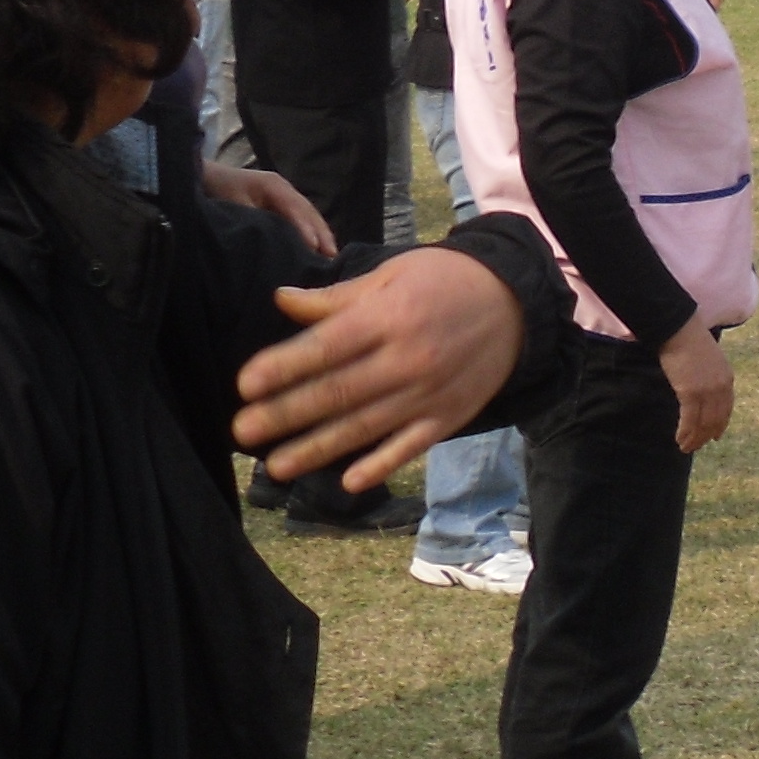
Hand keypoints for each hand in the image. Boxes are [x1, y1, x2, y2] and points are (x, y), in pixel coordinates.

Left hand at [202, 158, 334, 254]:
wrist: (206, 177)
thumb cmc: (219, 189)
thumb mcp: (234, 205)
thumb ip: (254, 221)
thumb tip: (274, 242)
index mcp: (274, 186)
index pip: (296, 209)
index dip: (306, 228)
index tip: (316, 248)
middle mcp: (285, 189)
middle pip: (309, 212)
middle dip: (322, 234)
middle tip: (333, 257)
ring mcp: (285, 195)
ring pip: (308, 215)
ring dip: (320, 234)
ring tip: (331, 256)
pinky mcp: (280, 205)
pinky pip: (301, 219)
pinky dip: (311, 233)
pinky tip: (316, 249)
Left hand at [233, 248, 523, 492]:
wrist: (516, 302)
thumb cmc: (442, 282)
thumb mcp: (391, 275)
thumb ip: (336, 298)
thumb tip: (280, 301)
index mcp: (389, 317)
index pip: (328, 346)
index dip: (285, 366)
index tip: (246, 384)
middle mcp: (407, 358)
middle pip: (339, 391)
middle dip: (287, 412)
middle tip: (243, 430)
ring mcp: (429, 392)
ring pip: (365, 426)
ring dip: (318, 448)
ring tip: (275, 466)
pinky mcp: (448, 416)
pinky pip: (410, 446)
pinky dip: (381, 464)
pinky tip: (349, 482)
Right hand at [658, 316, 734, 452]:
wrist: (680, 329)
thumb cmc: (690, 341)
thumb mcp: (709, 360)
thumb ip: (711, 376)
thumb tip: (703, 390)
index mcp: (727, 378)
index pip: (726, 408)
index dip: (721, 425)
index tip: (715, 436)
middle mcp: (721, 387)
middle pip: (715, 420)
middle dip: (705, 436)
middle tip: (695, 447)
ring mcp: (707, 391)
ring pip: (703, 423)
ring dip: (694, 439)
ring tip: (685, 448)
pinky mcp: (690, 392)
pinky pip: (689, 420)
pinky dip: (685, 432)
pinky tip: (679, 439)